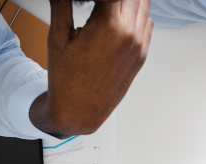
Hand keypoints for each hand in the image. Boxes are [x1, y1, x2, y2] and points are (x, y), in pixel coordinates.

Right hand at [31, 0, 153, 135]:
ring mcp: (139, 45)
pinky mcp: (141, 55)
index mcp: (108, 25)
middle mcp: (129, 33)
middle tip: (98, 5)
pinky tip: (118, 20)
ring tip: (108, 8)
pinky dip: (135, 16)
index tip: (90, 0)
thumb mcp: (58, 37)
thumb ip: (61, 4)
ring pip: (143, 4)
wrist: (79, 110)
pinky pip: (147, 23)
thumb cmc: (67, 79)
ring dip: (127, 2)